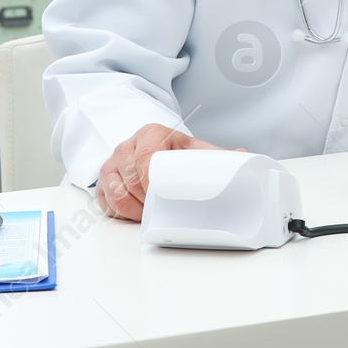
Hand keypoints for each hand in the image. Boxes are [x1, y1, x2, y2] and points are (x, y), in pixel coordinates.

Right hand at [95, 123, 236, 220]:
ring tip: (151, 214)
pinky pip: (104, 200)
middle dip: (147, 201)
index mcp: (152, 133)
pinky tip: (135, 214)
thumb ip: (219, 157)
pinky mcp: (103, 180)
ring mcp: (112, 162)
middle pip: (130, 179)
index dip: (152, 182)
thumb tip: (244, 156)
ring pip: (114, 192)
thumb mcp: (197, 152)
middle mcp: (128, 145)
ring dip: (133, 209)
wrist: (155, 147)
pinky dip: (119, 211)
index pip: (146, 158)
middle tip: (163, 212)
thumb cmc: (178, 154)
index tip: (163, 198)